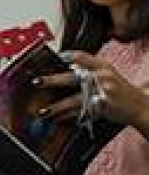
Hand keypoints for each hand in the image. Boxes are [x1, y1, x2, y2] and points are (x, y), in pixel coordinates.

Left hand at [33, 51, 148, 125]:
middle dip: (53, 80)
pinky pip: (80, 113)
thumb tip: (68, 67)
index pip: (81, 56)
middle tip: (37, 82)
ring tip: (43, 111)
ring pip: (74, 100)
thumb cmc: (121, 90)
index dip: (65, 56)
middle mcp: (102, 77)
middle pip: (73, 77)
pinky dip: (67, 116)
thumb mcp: (109, 74)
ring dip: (57, 106)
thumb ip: (90, 69)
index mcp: (103, 66)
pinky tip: (56, 119)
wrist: (141, 106)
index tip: (50, 57)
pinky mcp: (102, 108)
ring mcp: (102, 93)